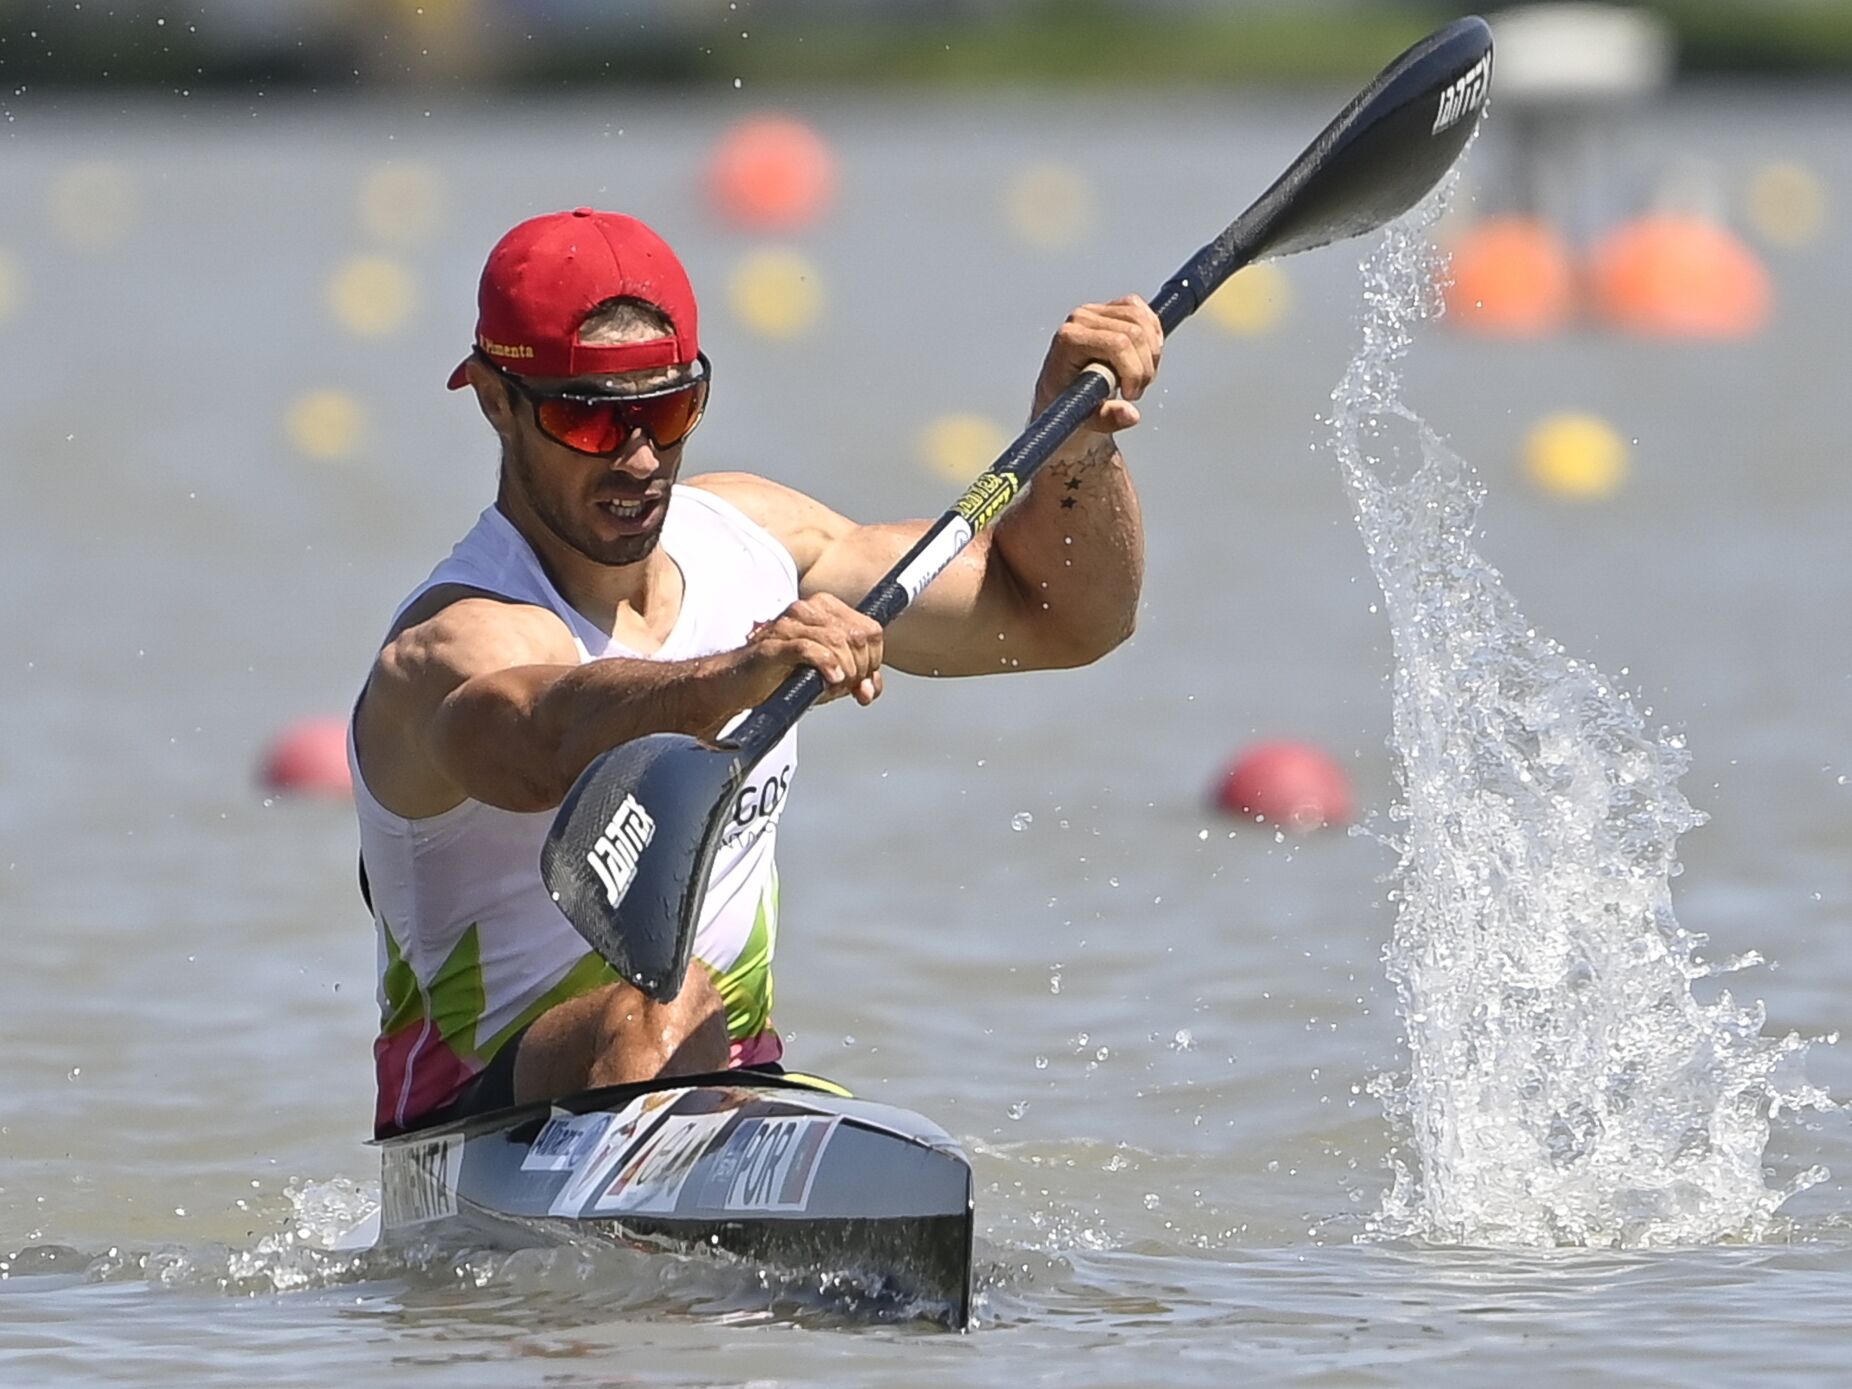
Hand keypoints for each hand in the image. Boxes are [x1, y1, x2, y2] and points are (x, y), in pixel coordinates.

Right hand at [742, 595, 883, 706]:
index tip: (864, 679)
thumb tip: (870, 689)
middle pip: (857, 635)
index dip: (874, 658)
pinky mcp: (773, 646)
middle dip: (861, 667)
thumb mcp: (827, 676)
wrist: (738, 684)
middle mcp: (806, 611)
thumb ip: (853, 678)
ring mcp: (788, 626)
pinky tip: (830, 678)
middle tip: (849, 687)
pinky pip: (808, 648)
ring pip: (837, 641)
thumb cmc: (781, 675)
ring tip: (837, 686)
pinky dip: (826, 665)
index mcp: (823, 609)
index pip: (869, 628)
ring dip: (845, 670)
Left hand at [1031, 296, 1164, 432]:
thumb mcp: (1087, 419)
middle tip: (1136, 391)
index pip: (1117, 344)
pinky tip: (1146, 358)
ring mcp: (1095, 311)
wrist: (1063, 396)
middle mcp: (1080, 319)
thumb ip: (1108, 418)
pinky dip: (1153, 335)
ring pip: (1143, 319)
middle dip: (1144, 367)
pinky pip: (1142, 311)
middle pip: (1134, 332)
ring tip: (1140, 378)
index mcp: (1069, 340)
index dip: (1133, 370)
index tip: (1130, 395)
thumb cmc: (1068, 406)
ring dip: (1152, 353)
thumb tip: (1131, 414)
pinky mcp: (1109, 308)